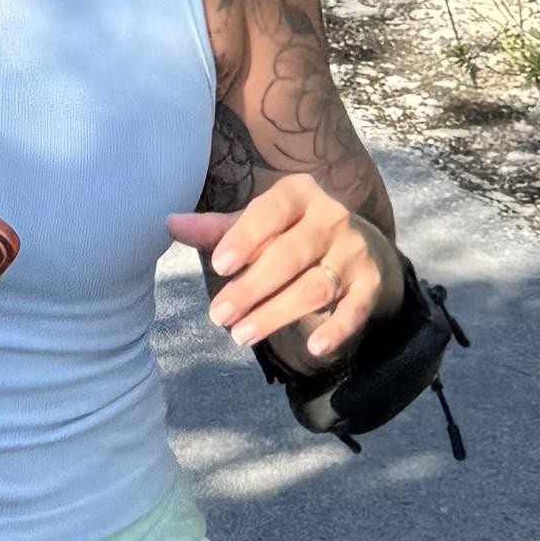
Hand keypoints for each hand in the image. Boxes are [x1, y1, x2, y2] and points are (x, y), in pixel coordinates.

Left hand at [171, 177, 393, 371]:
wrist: (358, 244)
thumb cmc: (292, 232)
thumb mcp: (258, 224)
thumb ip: (217, 228)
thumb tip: (169, 223)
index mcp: (300, 193)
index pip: (271, 212)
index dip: (245, 238)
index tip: (219, 265)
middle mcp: (332, 218)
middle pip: (290, 255)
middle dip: (252, 288)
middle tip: (218, 316)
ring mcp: (354, 252)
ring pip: (315, 286)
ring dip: (277, 313)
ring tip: (241, 335)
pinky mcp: (370, 284)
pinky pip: (355, 309)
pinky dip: (337, 329)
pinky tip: (315, 347)